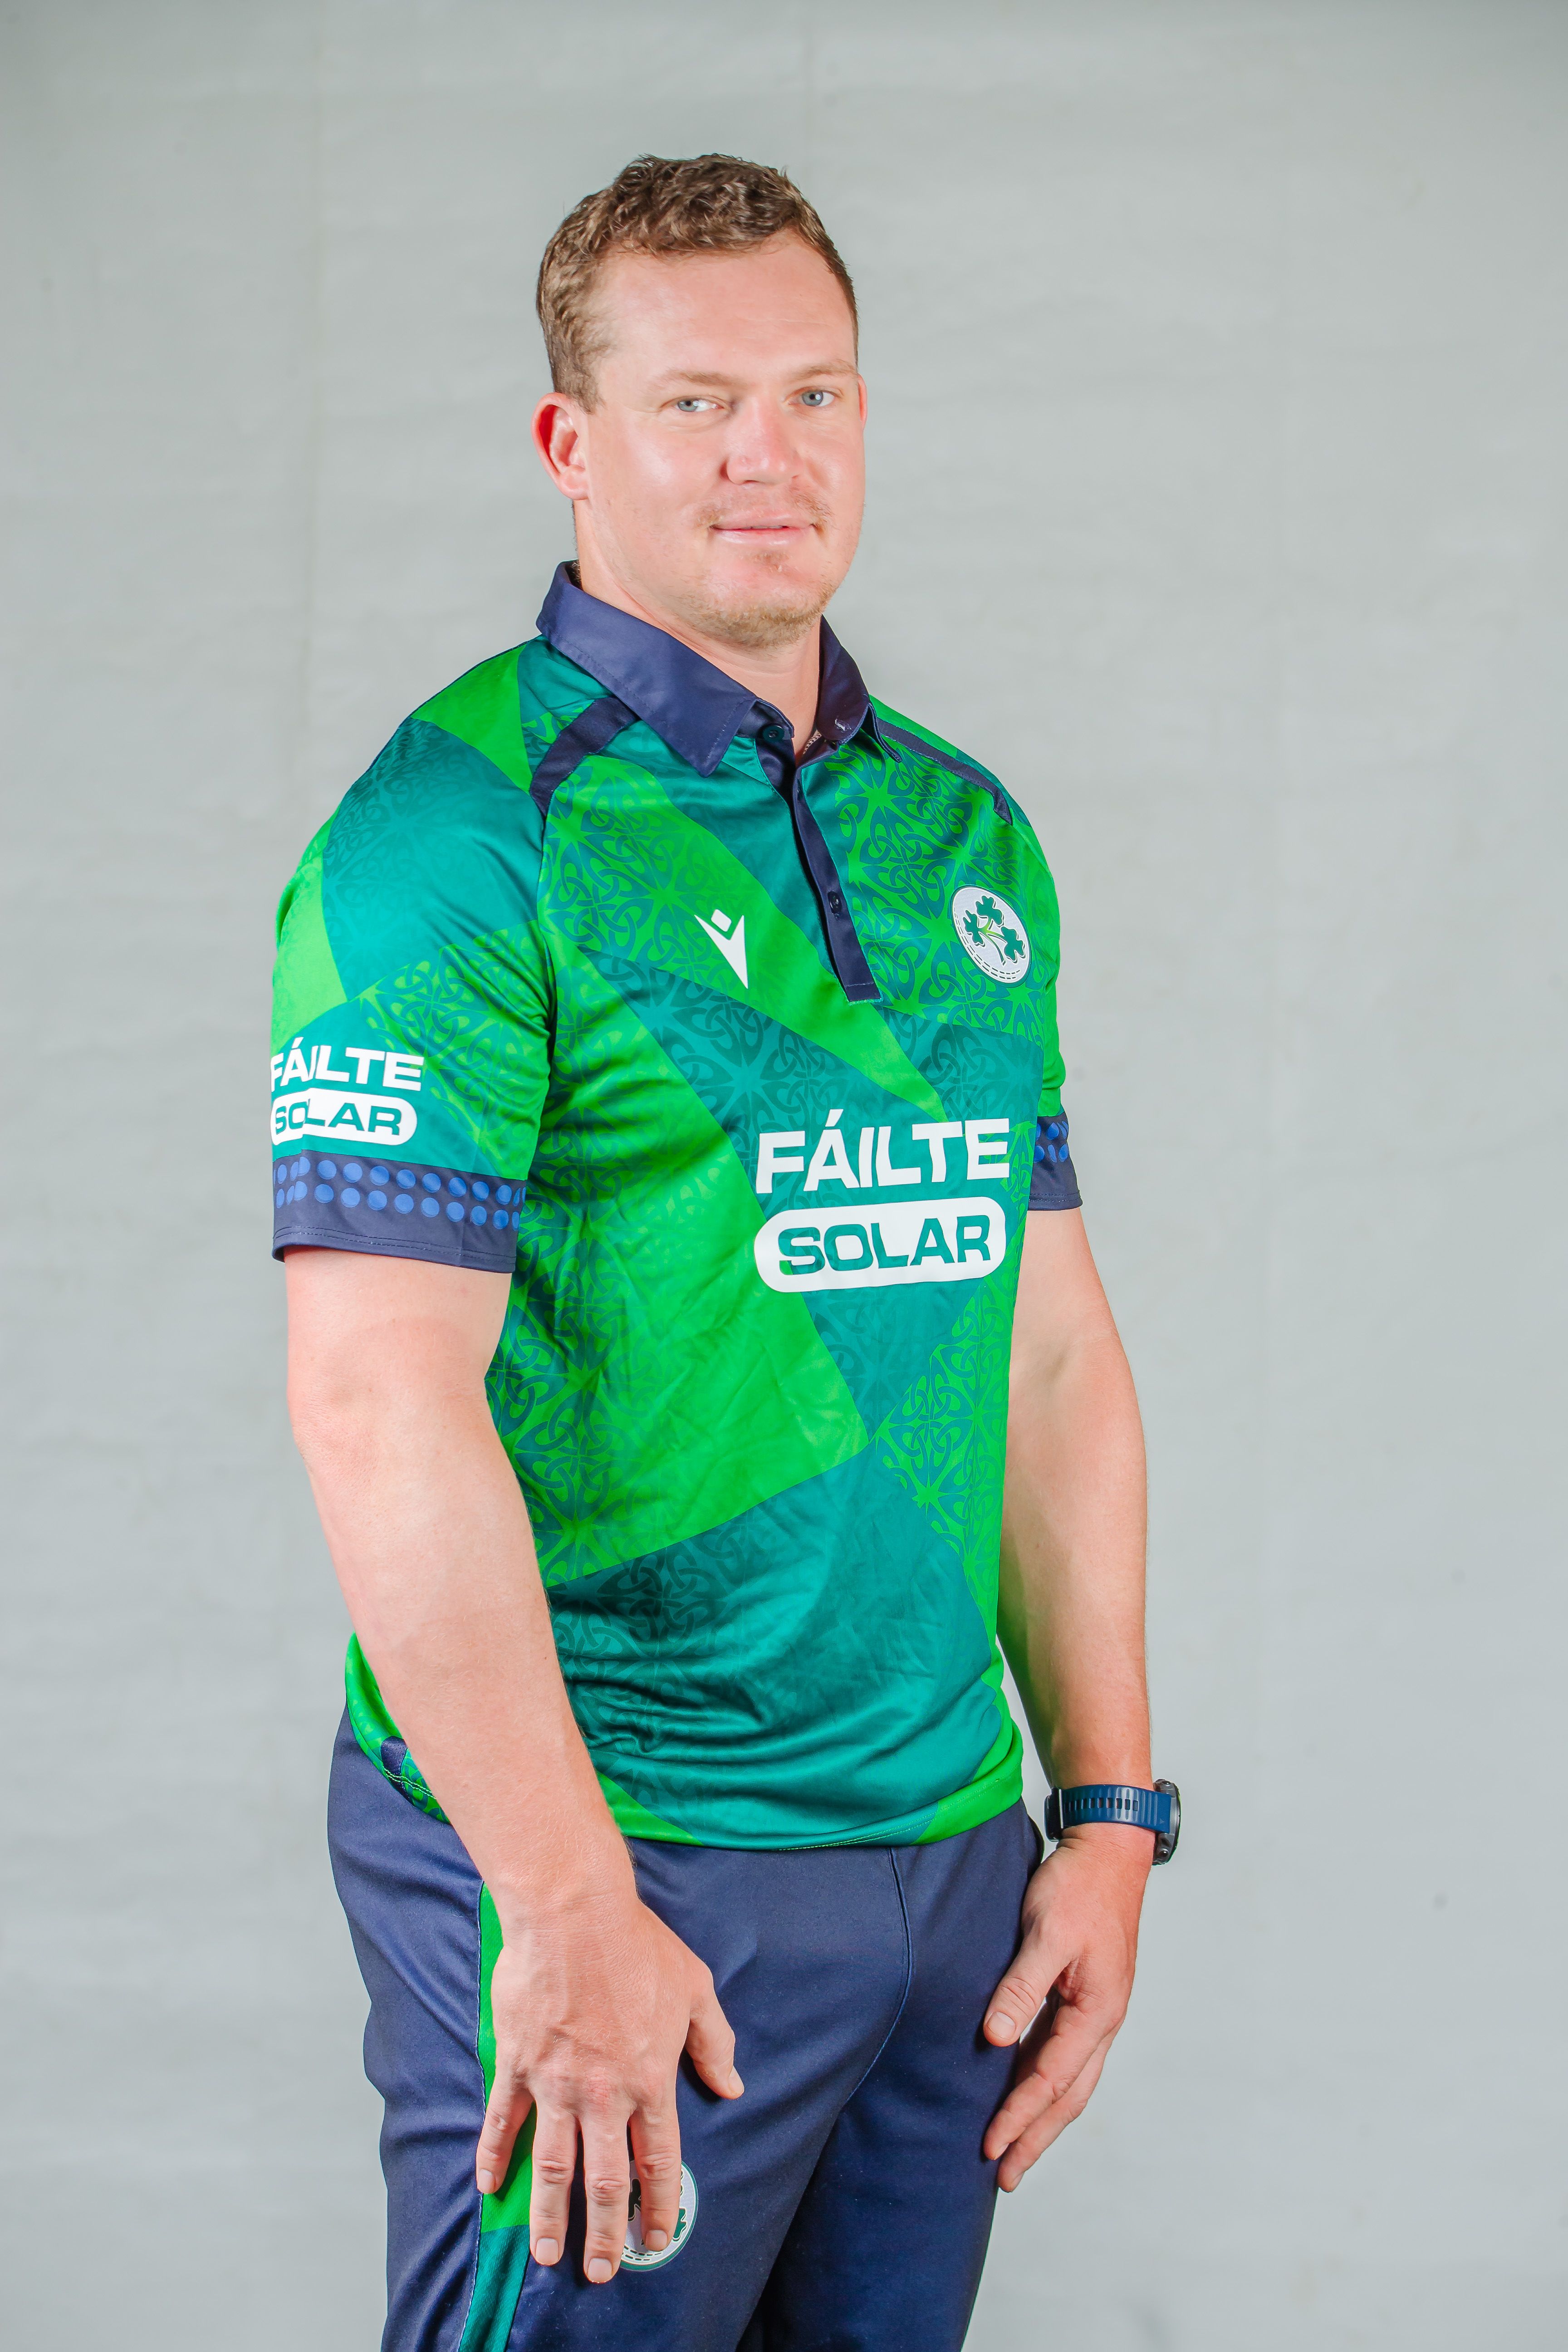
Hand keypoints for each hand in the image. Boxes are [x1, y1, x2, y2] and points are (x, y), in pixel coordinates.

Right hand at [476, 1891, 742, 2282]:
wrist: (574, 1912)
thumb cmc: (639, 1945)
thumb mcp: (695, 1987)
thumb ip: (713, 2041)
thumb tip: (731, 2085)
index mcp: (649, 2080)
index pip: (658, 2161)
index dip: (659, 2207)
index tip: (656, 2240)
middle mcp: (603, 2094)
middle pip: (603, 2180)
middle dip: (603, 2233)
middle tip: (602, 2273)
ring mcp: (555, 2082)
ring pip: (552, 2166)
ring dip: (550, 2215)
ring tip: (548, 2254)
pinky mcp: (517, 2063)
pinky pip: (504, 2121)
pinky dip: (495, 2156)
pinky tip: (490, 2186)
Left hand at [982, 1826, 1149, 2188]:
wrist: (1108, 1851)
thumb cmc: (1078, 1887)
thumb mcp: (1047, 1933)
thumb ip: (1021, 1987)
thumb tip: (995, 2039)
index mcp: (1097, 2011)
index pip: (1050, 2080)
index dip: (1018, 2116)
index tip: (988, 2148)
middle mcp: (1102, 2020)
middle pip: (1068, 2096)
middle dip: (1036, 2138)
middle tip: (1004, 2177)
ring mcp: (1096, 2010)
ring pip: (1069, 2081)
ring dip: (1041, 2117)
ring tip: (1013, 2150)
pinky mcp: (1085, 1996)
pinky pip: (1063, 2054)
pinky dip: (1044, 2083)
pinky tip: (1022, 2090)